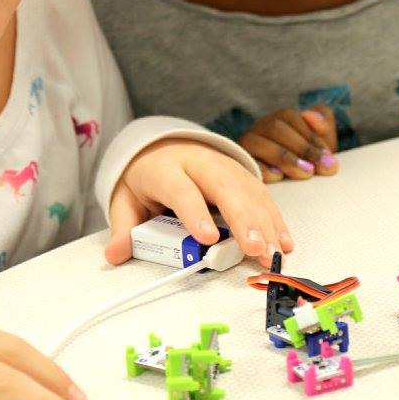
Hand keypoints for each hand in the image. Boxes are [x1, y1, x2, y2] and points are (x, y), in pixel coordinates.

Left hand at [105, 139, 292, 266]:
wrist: (163, 145)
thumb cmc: (147, 178)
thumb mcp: (126, 200)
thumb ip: (124, 228)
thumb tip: (115, 254)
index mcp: (167, 169)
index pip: (182, 190)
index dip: (194, 212)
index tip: (206, 238)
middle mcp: (200, 163)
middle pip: (224, 188)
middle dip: (242, 219)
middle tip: (253, 249)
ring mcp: (225, 166)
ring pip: (248, 191)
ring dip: (264, 223)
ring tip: (272, 253)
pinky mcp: (242, 175)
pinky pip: (262, 195)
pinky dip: (274, 219)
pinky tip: (283, 242)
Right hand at [238, 106, 337, 181]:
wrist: (290, 195)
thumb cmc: (306, 167)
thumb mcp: (318, 148)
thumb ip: (322, 127)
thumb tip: (311, 115)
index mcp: (277, 121)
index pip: (290, 118)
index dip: (311, 137)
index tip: (328, 159)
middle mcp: (259, 130)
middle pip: (275, 128)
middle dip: (301, 148)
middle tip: (318, 168)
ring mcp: (246, 147)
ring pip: (257, 142)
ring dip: (284, 157)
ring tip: (305, 173)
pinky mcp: (238, 166)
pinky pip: (245, 162)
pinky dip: (262, 169)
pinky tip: (278, 177)